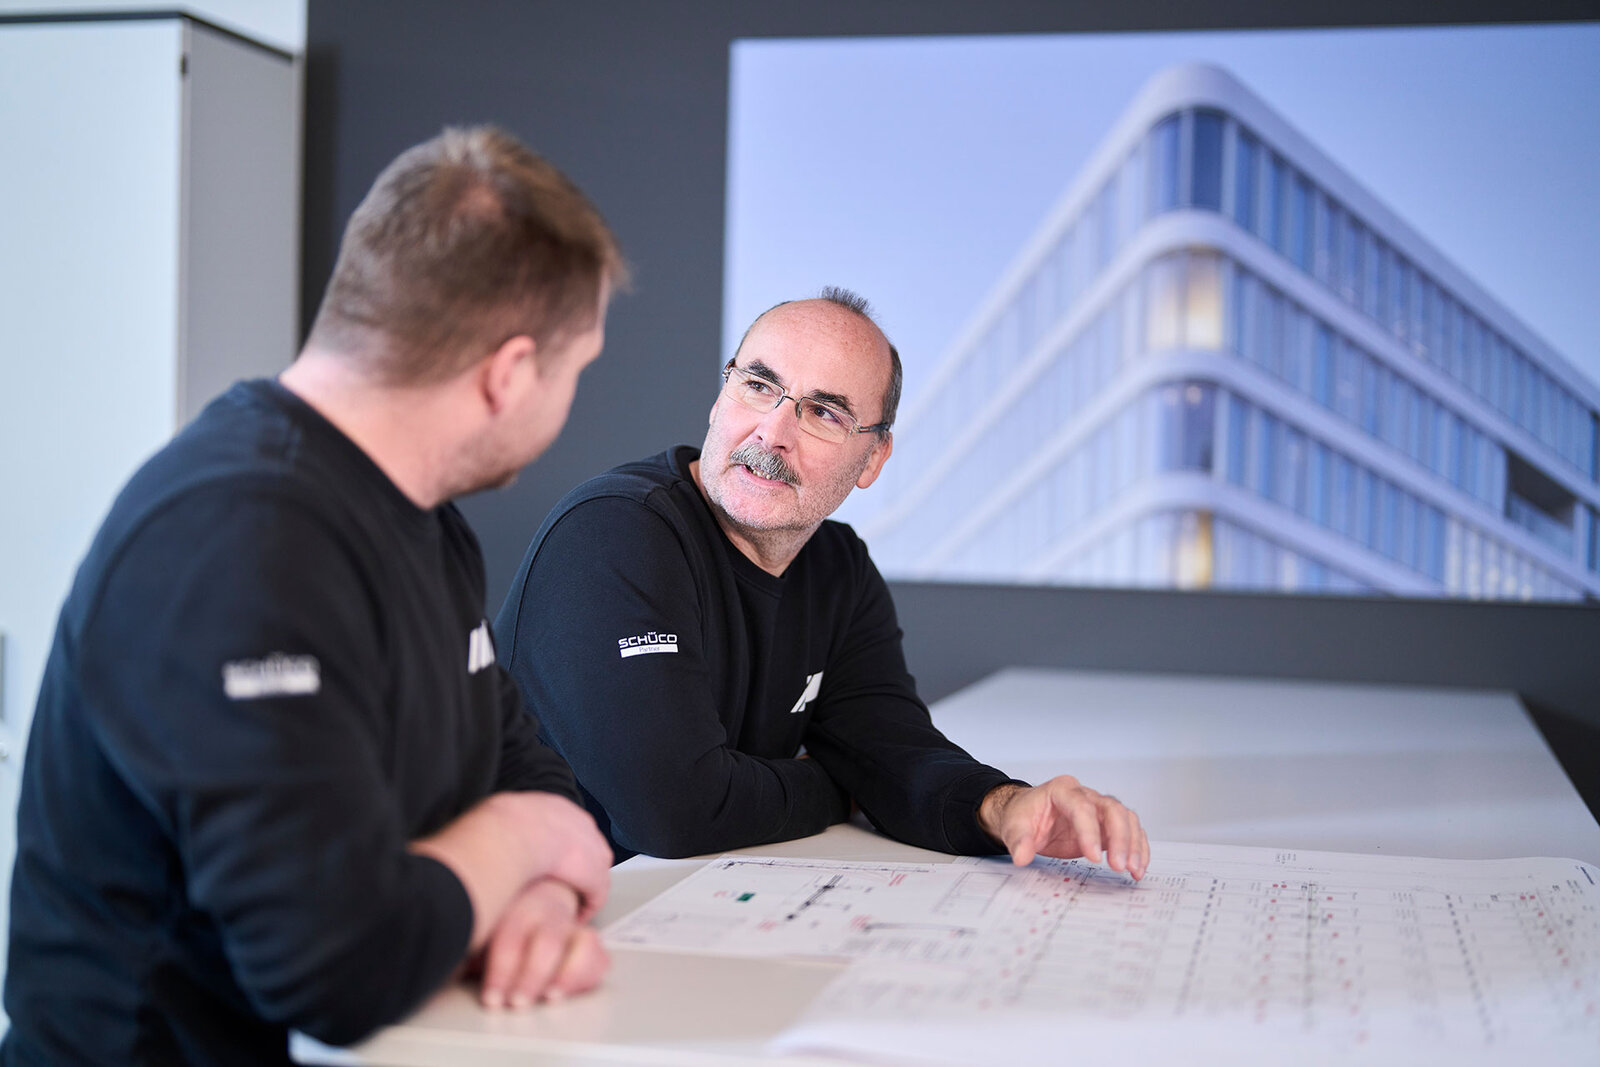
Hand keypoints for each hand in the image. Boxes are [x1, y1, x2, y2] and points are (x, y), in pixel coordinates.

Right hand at [411, 791, 612, 949]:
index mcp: (544, 805)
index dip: (552, 846)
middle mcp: (570, 818)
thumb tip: (467, 844)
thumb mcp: (486, 825)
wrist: (505, 838)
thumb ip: (487, 834)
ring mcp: (586, 842)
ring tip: (568, 904)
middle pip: (581, 842)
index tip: (544, 862)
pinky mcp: (593, 870)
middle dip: (574, 863)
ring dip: (581, 884)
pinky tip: (576, 916)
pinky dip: (587, 903)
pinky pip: (595, 890)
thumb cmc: (485, 835)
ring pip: (591, 866)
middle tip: (560, 885)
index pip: (556, 823)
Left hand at [476, 880, 609, 1008]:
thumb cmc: (497, 916)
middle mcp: (547, 910)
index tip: (492, 998)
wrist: (529, 889)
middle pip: (548, 941)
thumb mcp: (476, 921)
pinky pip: (599, 956)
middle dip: (532, 976)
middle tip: (517, 1002)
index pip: (511, 935)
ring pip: (582, 945)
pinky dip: (585, 976)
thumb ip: (464, 940)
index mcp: (514, 903)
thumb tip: (436, 972)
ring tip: (549, 997)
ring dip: (566, 976)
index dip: (502, 970)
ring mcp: (571, 924)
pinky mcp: (588, 940)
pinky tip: (563, 991)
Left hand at [978, 776, 1149, 879]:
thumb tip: (1022, 856)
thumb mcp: (1014, 826)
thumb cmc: (1024, 816)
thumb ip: (1018, 841)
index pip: (1081, 807)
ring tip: (1133, 870)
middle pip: (1111, 809)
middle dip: (1119, 838)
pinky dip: (1137, 848)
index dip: (1090, 832)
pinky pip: (1129, 831)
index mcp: (1061, 789)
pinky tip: (1137, 867)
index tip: (1094, 858)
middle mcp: (1085, 795)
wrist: (1027, 814)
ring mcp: (1098, 808)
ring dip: (1133, 845)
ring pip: (1126, 819)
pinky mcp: (1106, 825)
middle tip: (1119, 865)